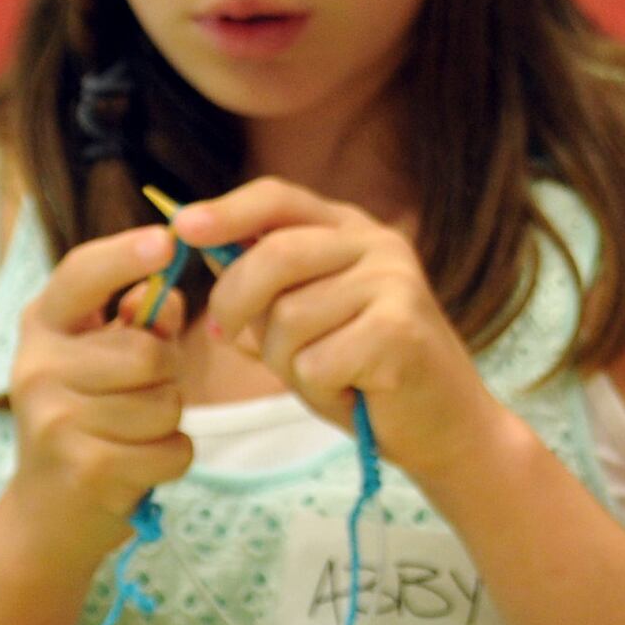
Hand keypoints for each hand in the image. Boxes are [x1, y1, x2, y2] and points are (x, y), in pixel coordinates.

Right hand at [3, 225, 195, 557]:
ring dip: (169, 421)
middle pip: (150, 352)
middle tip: (140, 396)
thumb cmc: (88, 419)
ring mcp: (55, 421)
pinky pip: (172, 449)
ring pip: (167, 403)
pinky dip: (171, 458)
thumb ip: (140, 323)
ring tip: (131, 432)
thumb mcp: (103, 360)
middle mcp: (37, 369)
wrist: (47, 515)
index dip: (124, 255)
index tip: (166, 239)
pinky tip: (136, 466)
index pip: (80, 275)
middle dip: (168, 375)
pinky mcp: (84, 469)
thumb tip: (167, 294)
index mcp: (42, 328)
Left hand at [176, 179, 510, 480]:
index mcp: (351, 230)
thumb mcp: (305, 322)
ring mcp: (395, 282)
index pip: (279, 198)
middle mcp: (378, 244)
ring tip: (325, 375)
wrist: (442, 425)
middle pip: (274, 256)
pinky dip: (318, 389)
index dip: (227, 210)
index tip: (181, 226)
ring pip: (288, 319)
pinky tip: (352, 390)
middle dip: (234, 303)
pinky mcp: (400, 329)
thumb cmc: (364, 373)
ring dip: (286, 363)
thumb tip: (203, 252)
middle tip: (224, 336)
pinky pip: (314, 362)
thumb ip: (265, 290)